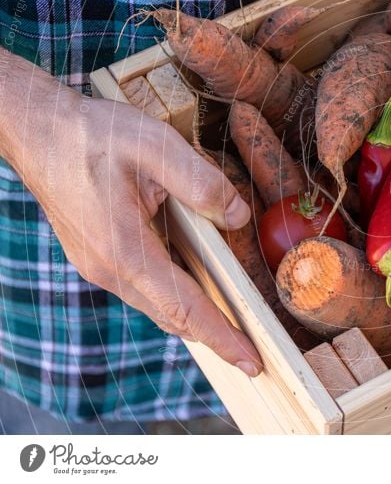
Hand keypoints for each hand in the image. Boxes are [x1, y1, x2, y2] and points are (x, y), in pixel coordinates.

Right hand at [0, 50, 262, 376]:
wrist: (35, 129)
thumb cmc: (91, 135)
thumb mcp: (156, 146)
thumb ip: (202, 183)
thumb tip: (237, 218)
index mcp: (124, 251)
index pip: (184, 308)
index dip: (221, 336)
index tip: (251, 362)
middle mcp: (108, 269)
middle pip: (172, 315)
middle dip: (215, 334)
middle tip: (254, 351)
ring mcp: (100, 266)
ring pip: (158, 304)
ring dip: (196, 315)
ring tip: (236, 324)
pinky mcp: (100, 256)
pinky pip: (146, 287)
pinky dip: (177, 295)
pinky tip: (201, 285)